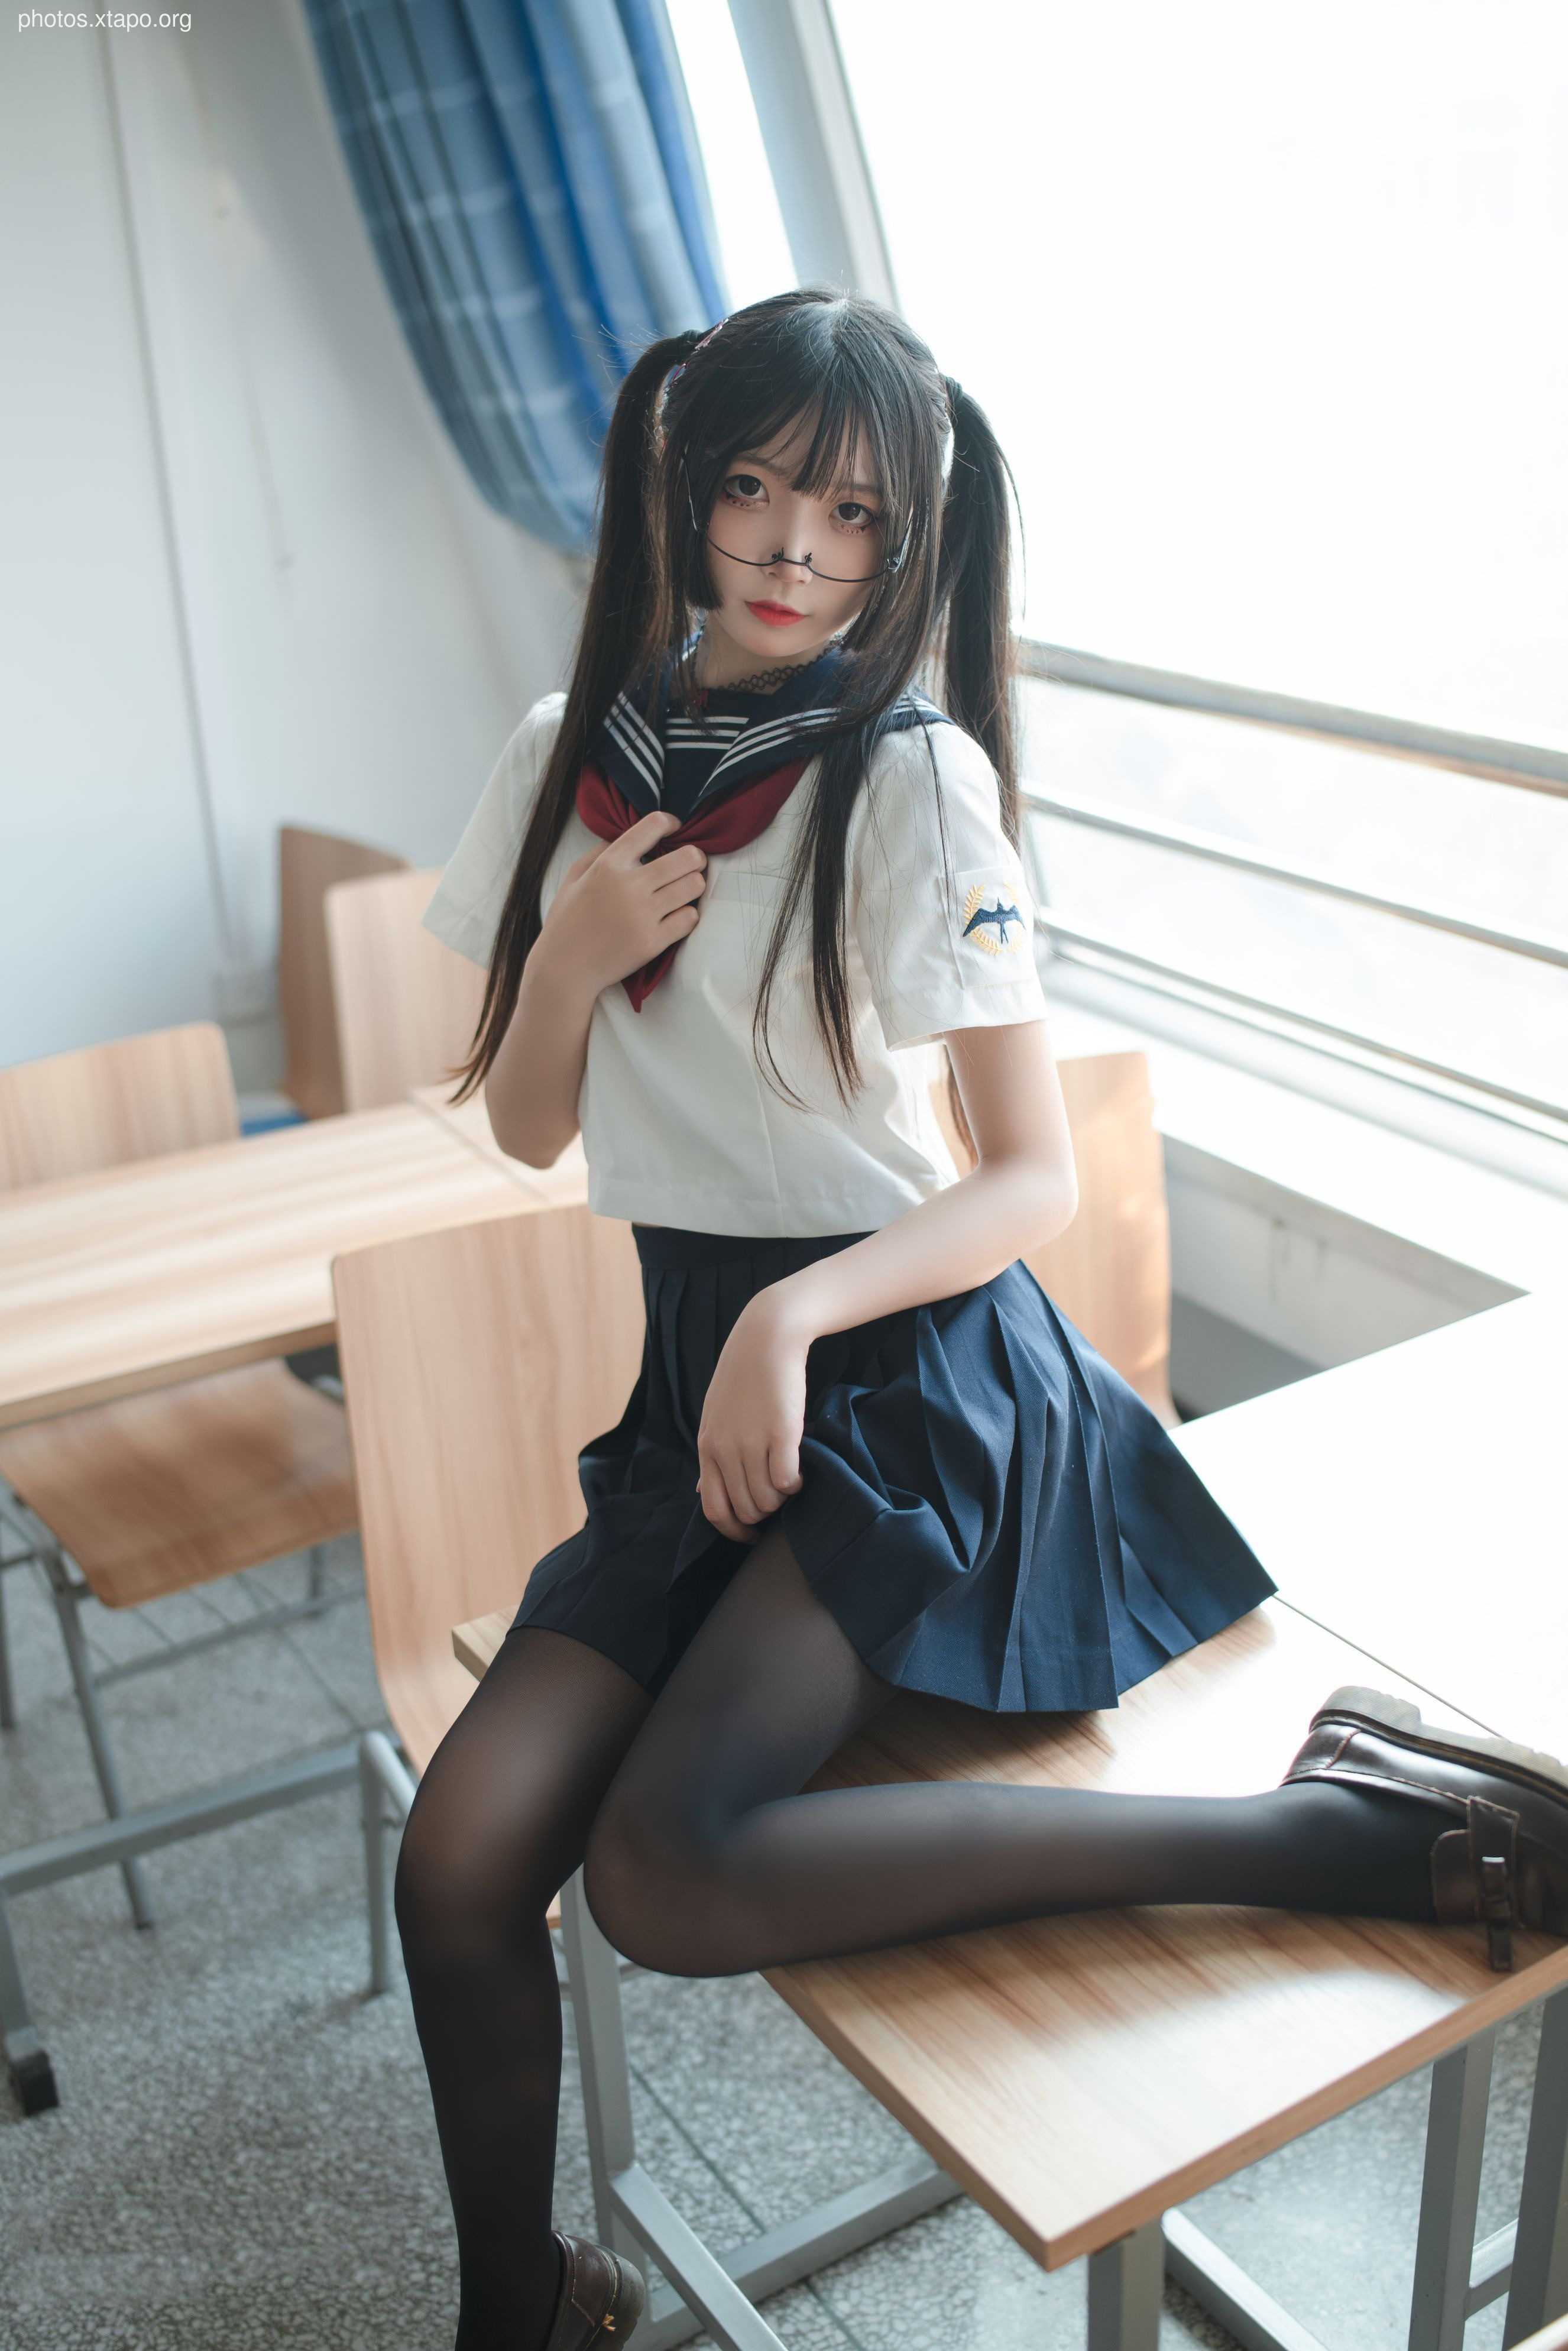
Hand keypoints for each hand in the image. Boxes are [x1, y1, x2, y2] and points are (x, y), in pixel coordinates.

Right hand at [533, 811, 705, 999]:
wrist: (564, 968)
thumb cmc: (567, 921)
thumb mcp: (575, 876)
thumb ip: (602, 851)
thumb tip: (633, 837)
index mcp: (608, 865)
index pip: (653, 825)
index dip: (670, 823)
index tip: (674, 830)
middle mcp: (629, 886)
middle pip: (688, 857)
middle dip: (694, 858)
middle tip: (690, 864)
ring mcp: (643, 915)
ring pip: (694, 886)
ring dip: (692, 886)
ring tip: (681, 891)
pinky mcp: (653, 942)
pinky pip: (690, 918)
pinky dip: (686, 915)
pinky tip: (675, 916)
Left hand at [696, 1289, 809, 1541]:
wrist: (766, 1337)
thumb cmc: (744, 1377)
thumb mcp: (716, 1417)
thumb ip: (713, 1455)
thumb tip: (703, 1492)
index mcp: (707, 1447)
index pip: (713, 1510)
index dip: (734, 1532)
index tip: (752, 1536)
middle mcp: (724, 1449)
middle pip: (745, 1510)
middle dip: (764, 1514)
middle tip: (777, 1499)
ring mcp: (751, 1442)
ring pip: (767, 1501)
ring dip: (782, 1499)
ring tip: (788, 1480)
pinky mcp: (781, 1433)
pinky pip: (787, 1482)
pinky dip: (795, 1484)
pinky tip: (799, 1470)